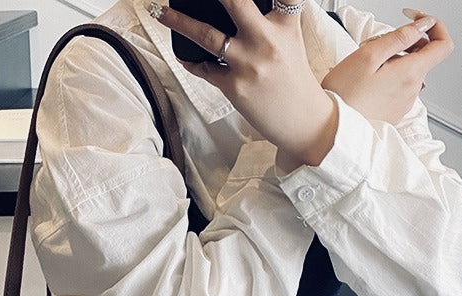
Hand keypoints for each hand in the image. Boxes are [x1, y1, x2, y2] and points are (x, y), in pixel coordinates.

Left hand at [150, 0, 337, 170]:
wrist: (300, 118)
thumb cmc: (291, 76)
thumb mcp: (289, 38)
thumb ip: (271, 16)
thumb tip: (236, 6)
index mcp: (285, 23)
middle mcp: (266, 40)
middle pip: (236, 2)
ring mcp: (248, 64)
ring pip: (207, 36)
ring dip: (179, 22)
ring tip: (161, 12)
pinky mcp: (234, 86)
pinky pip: (203, 68)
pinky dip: (190, 61)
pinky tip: (183, 55)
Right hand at [322, 11, 453, 124]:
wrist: (326, 128)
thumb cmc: (342, 94)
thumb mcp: (368, 54)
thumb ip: (400, 36)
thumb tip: (423, 26)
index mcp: (410, 73)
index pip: (443, 44)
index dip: (434, 27)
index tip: (416, 22)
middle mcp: (412, 91)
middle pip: (423, 58)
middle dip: (405, 47)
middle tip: (376, 48)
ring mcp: (403, 105)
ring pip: (409, 74)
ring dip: (394, 64)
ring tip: (367, 70)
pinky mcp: (392, 115)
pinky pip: (398, 90)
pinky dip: (388, 81)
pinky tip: (367, 86)